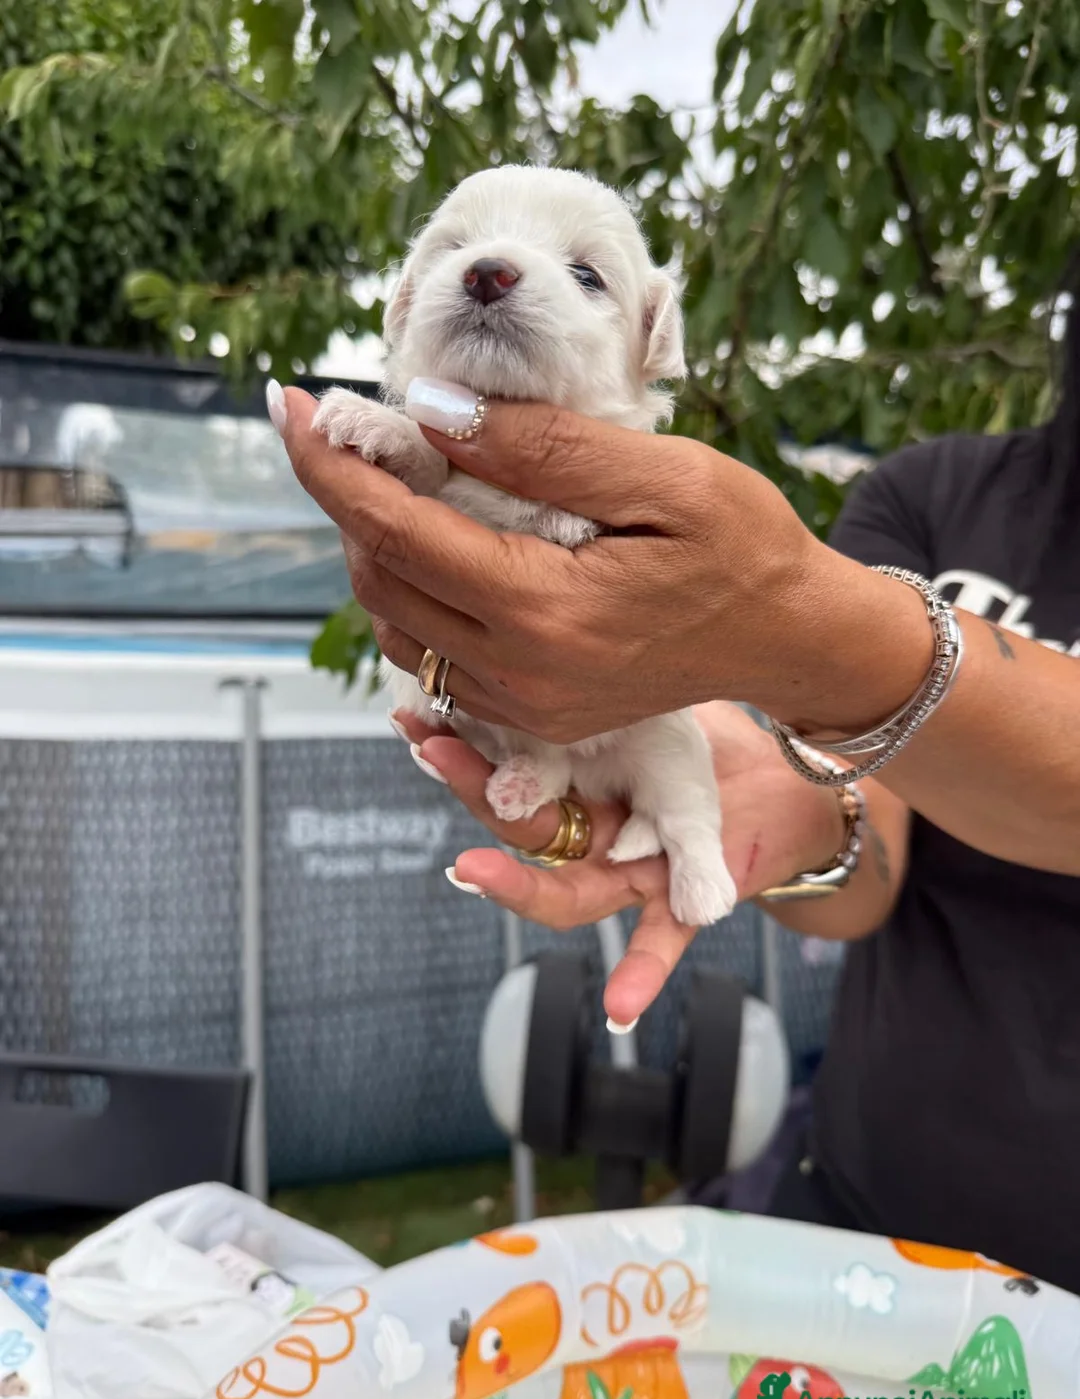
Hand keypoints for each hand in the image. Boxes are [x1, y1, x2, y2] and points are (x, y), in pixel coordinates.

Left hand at [277, 383, 931, 743]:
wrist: (788, 638)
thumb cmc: (743, 546)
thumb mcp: (664, 476)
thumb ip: (544, 447)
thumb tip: (431, 413)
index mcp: (544, 611)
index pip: (395, 530)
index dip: (329, 464)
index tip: (289, 403)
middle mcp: (517, 673)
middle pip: (379, 577)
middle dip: (346, 498)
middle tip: (350, 429)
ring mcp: (521, 704)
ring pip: (394, 620)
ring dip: (377, 546)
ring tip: (397, 476)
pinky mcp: (529, 713)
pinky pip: (432, 653)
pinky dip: (413, 590)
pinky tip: (436, 539)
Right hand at [393, 701, 845, 1024]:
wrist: (785, 786)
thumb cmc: (706, 750)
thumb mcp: (646, 710)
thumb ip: (586, 698)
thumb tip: (505, 659)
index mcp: (573, 793)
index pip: (506, 779)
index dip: (461, 754)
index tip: (416, 720)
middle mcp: (592, 842)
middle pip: (522, 833)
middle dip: (472, 792)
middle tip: (428, 747)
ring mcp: (634, 877)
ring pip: (567, 892)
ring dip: (517, 886)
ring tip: (469, 871)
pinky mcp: (688, 901)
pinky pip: (662, 943)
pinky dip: (642, 975)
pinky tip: (620, 1008)